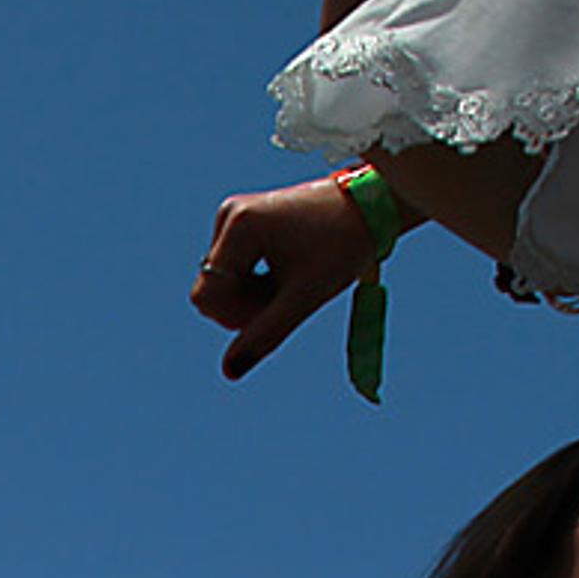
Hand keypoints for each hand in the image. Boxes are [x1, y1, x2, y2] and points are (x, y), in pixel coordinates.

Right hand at [192, 176, 379, 381]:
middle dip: (246, 306)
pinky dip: (255, 282)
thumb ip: (264, 335)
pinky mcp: (244, 221)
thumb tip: (229, 371)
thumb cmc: (343, 246)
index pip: (207, 296)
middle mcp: (230, 215)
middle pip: (212, 290)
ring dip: (252, 296)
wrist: (371, 206)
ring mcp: (235, 216)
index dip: (234, 317)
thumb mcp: (304, 297)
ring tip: (290, 284)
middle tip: (287, 298)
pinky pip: (233, 269)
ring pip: (222, 282)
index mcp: (240, 227)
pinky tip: (284, 274)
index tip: (272, 312)